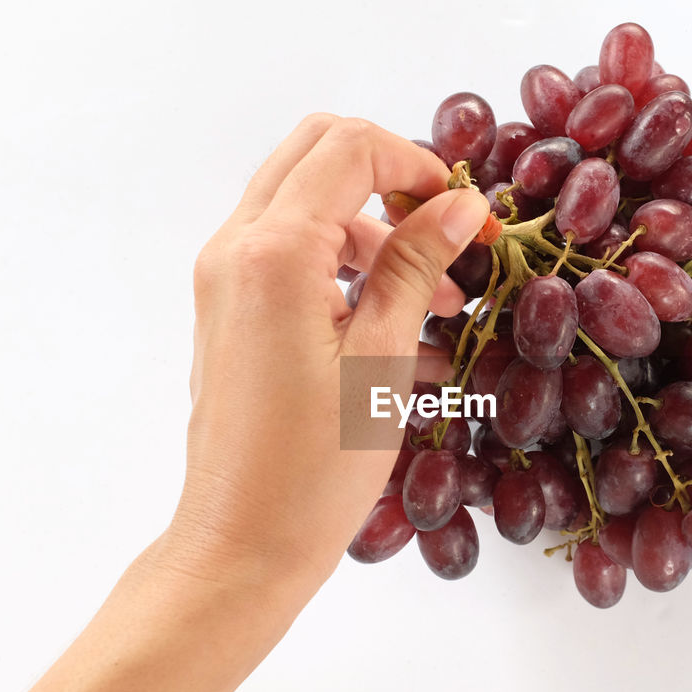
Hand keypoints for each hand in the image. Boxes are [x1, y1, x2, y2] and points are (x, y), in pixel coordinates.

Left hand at [161, 114, 490, 597]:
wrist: (241, 544)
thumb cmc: (314, 468)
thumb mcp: (382, 359)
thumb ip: (418, 266)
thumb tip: (462, 203)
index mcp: (273, 253)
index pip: (348, 147)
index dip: (417, 163)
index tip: (465, 212)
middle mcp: (236, 249)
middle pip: (317, 154)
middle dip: (392, 178)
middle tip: (446, 230)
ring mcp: (227, 279)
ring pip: (308, 206)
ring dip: (378, 234)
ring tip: (442, 304)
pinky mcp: (232, 312)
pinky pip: (295, 258)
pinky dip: (350, 272)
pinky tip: (405, 332)